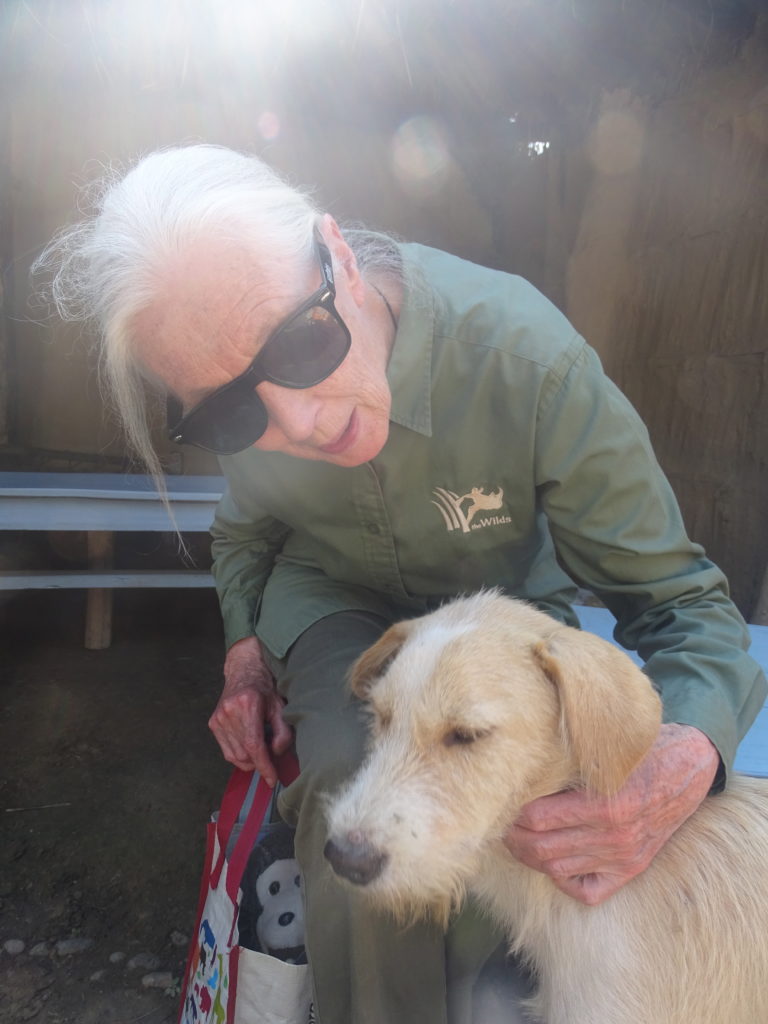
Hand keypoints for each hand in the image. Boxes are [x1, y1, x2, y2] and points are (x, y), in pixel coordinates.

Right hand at [208, 635, 292, 785]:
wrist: (243, 671)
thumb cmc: (264, 688)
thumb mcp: (280, 706)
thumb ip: (283, 731)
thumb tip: (276, 753)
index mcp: (247, 704)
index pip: (254, 745)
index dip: (264, 765)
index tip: (272, 779)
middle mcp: (229, 711)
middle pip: (245, 753)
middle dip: (260, 762)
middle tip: (272, 755)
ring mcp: (218, 718)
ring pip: (235, 756)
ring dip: (250, 760)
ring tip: (261, 747)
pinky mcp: (213, 724)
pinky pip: (227, 752)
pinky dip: (240, 755)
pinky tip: (249, 745)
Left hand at [504, 724, 719, 904]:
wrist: (690, 767)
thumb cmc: (642, 748)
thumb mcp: (605, 747)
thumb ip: (569, 760)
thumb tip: (522, 765)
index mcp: (605, 803)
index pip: (537, 818)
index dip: (512, 812)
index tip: (501, 800)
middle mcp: (614, 836)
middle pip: (541, 848)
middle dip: (513, 838)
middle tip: (500, 824)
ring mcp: (623, 856)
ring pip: (557, 869)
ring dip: (530, 857)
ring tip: (516, 840)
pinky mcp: (630, 869)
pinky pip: (587, 891)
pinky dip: (562, 880)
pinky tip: (552, 861)